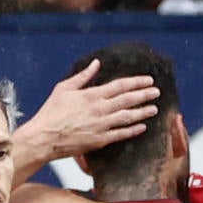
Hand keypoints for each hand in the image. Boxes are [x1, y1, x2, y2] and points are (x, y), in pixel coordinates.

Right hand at [20, 58, 160, 162]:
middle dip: (145, 95)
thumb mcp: (64, 88)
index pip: (120, 86)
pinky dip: (133, 130)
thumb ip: (83, 76)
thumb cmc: (52, 111)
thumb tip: (96, 63)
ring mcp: (101, 126)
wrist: (44, 137)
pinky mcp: (100, 140)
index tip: (148, 80)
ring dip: (143, 112)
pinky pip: (121, 134)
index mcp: (91, 95)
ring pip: (128, 117)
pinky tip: (143, 126)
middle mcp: (99, 109)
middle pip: (128, 100)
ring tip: (155, 108)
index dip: (136, 82)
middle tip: (157, 92)